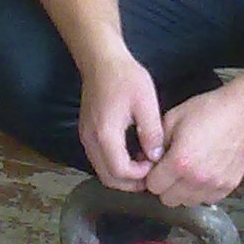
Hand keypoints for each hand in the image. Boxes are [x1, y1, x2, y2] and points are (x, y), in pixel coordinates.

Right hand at [79, 54, 164, 190]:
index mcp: (105, 134)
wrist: (101, 60)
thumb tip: (157, 157)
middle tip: (152, 174)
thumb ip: (152, 132)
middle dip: (131, 183)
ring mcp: (86, 138)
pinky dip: (115, 165)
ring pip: (102, 171)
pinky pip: (100, 160)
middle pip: (108, 178)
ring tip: (144, 165)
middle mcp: (91, 140)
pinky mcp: (87, 133)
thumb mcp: (146, 102)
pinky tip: (132, 154)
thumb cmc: (125, 77)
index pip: (120, 171)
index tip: (156, 164)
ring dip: (123, 175)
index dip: (140, 176)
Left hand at [146, 86, 243, 206]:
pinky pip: (207, 199)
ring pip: (187, 203)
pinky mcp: (229, 186)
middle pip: (168, 199)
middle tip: (171, 169)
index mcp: (180, 162)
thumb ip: (155, 142)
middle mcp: (196, 179)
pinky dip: (202, 191)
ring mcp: (214, 185)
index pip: (153, 186)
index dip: (152, 175)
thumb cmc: (210, 110)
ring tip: (189, 171)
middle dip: (165, 185)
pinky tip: (203, 173)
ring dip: (183, 191)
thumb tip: (145, 159)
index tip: (157, 167)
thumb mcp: (173, 118)